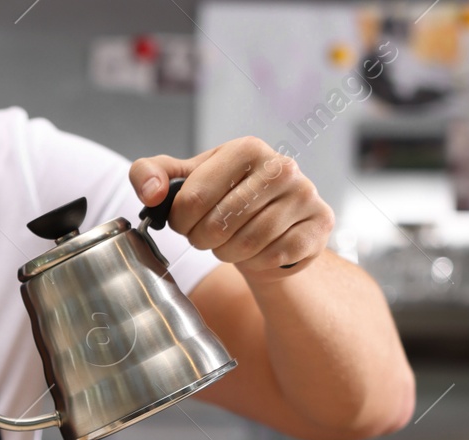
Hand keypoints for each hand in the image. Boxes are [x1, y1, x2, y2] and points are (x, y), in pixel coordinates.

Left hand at [129, 137, 334, 281]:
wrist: (270, 225)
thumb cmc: (223, 200)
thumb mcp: (183, 181)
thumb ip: (150, 174)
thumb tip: (151, 192)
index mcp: (246, 148)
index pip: (193, 199)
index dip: (180, 222)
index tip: (186, 222)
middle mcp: (281, 166)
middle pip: (218, 225)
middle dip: (203, 240)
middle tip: (207, 236)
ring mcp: (304, 194)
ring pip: (247, 244)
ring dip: (228, 253)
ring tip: (229, 243)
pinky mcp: (318, 224)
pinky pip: (273, 256)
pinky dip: (256, 262)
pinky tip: (256, 251)